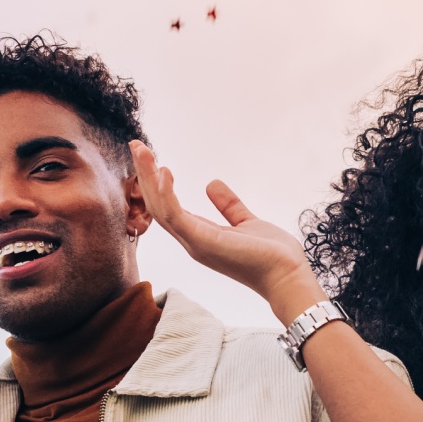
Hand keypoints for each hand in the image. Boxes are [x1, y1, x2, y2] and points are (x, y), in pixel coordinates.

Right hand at [129, 141, 326, 323]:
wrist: (287, 275)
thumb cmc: (271, 255)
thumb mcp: (246, 222)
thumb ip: (228, 205)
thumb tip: (211, 184)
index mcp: (199, 236)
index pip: (167, 207)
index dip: (155, 183)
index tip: (149, 158)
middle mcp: (191, 240)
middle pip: (157, 206)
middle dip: (144, 176)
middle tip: (135, 146)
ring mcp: (195, 242)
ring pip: (160, 208)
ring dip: (148, 179)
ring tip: (142, 151)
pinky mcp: (203, 241)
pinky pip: (176, 216)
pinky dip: (166, 194)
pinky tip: (164, 173)